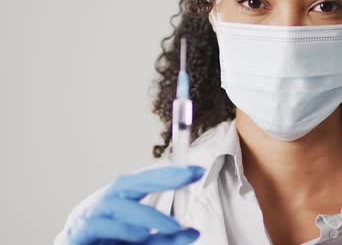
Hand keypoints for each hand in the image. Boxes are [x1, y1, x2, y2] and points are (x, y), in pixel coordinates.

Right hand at [67, 166, 204, 244]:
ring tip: (172, 225)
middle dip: (160, 179)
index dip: (169, 174)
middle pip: (129, 183)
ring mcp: (89, 218)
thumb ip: (165, 238)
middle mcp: (105, 204)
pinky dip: (122, 228)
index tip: (196, 171)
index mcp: (121, 201)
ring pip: (116, 205)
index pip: (145, 181)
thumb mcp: (144, 244)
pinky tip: (141, 234)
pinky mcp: (78, 235)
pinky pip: (98, 226)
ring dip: (146, 214)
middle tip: (186, 178)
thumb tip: (193, 232)